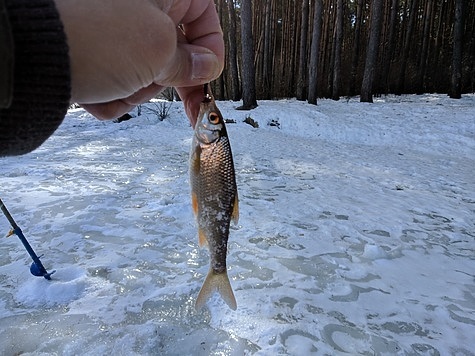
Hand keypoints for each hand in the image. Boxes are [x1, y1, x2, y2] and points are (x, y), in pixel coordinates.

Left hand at [55, 0, 223, 125]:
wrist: (28, 58)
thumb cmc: (87, 37)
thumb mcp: (157, 50)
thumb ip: (190, 62)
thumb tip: (206, 67)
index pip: (205, 17)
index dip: (211, 51)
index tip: (207, 76)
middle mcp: (138, 7)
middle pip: (175, 51)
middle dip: (162, 77)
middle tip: (150, 83)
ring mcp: (115, 30)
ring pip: (147, 71)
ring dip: (134, 89)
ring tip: (113, 84)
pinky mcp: (97, 53)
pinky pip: (121, 79)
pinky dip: (112, 94)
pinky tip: (96, 91)